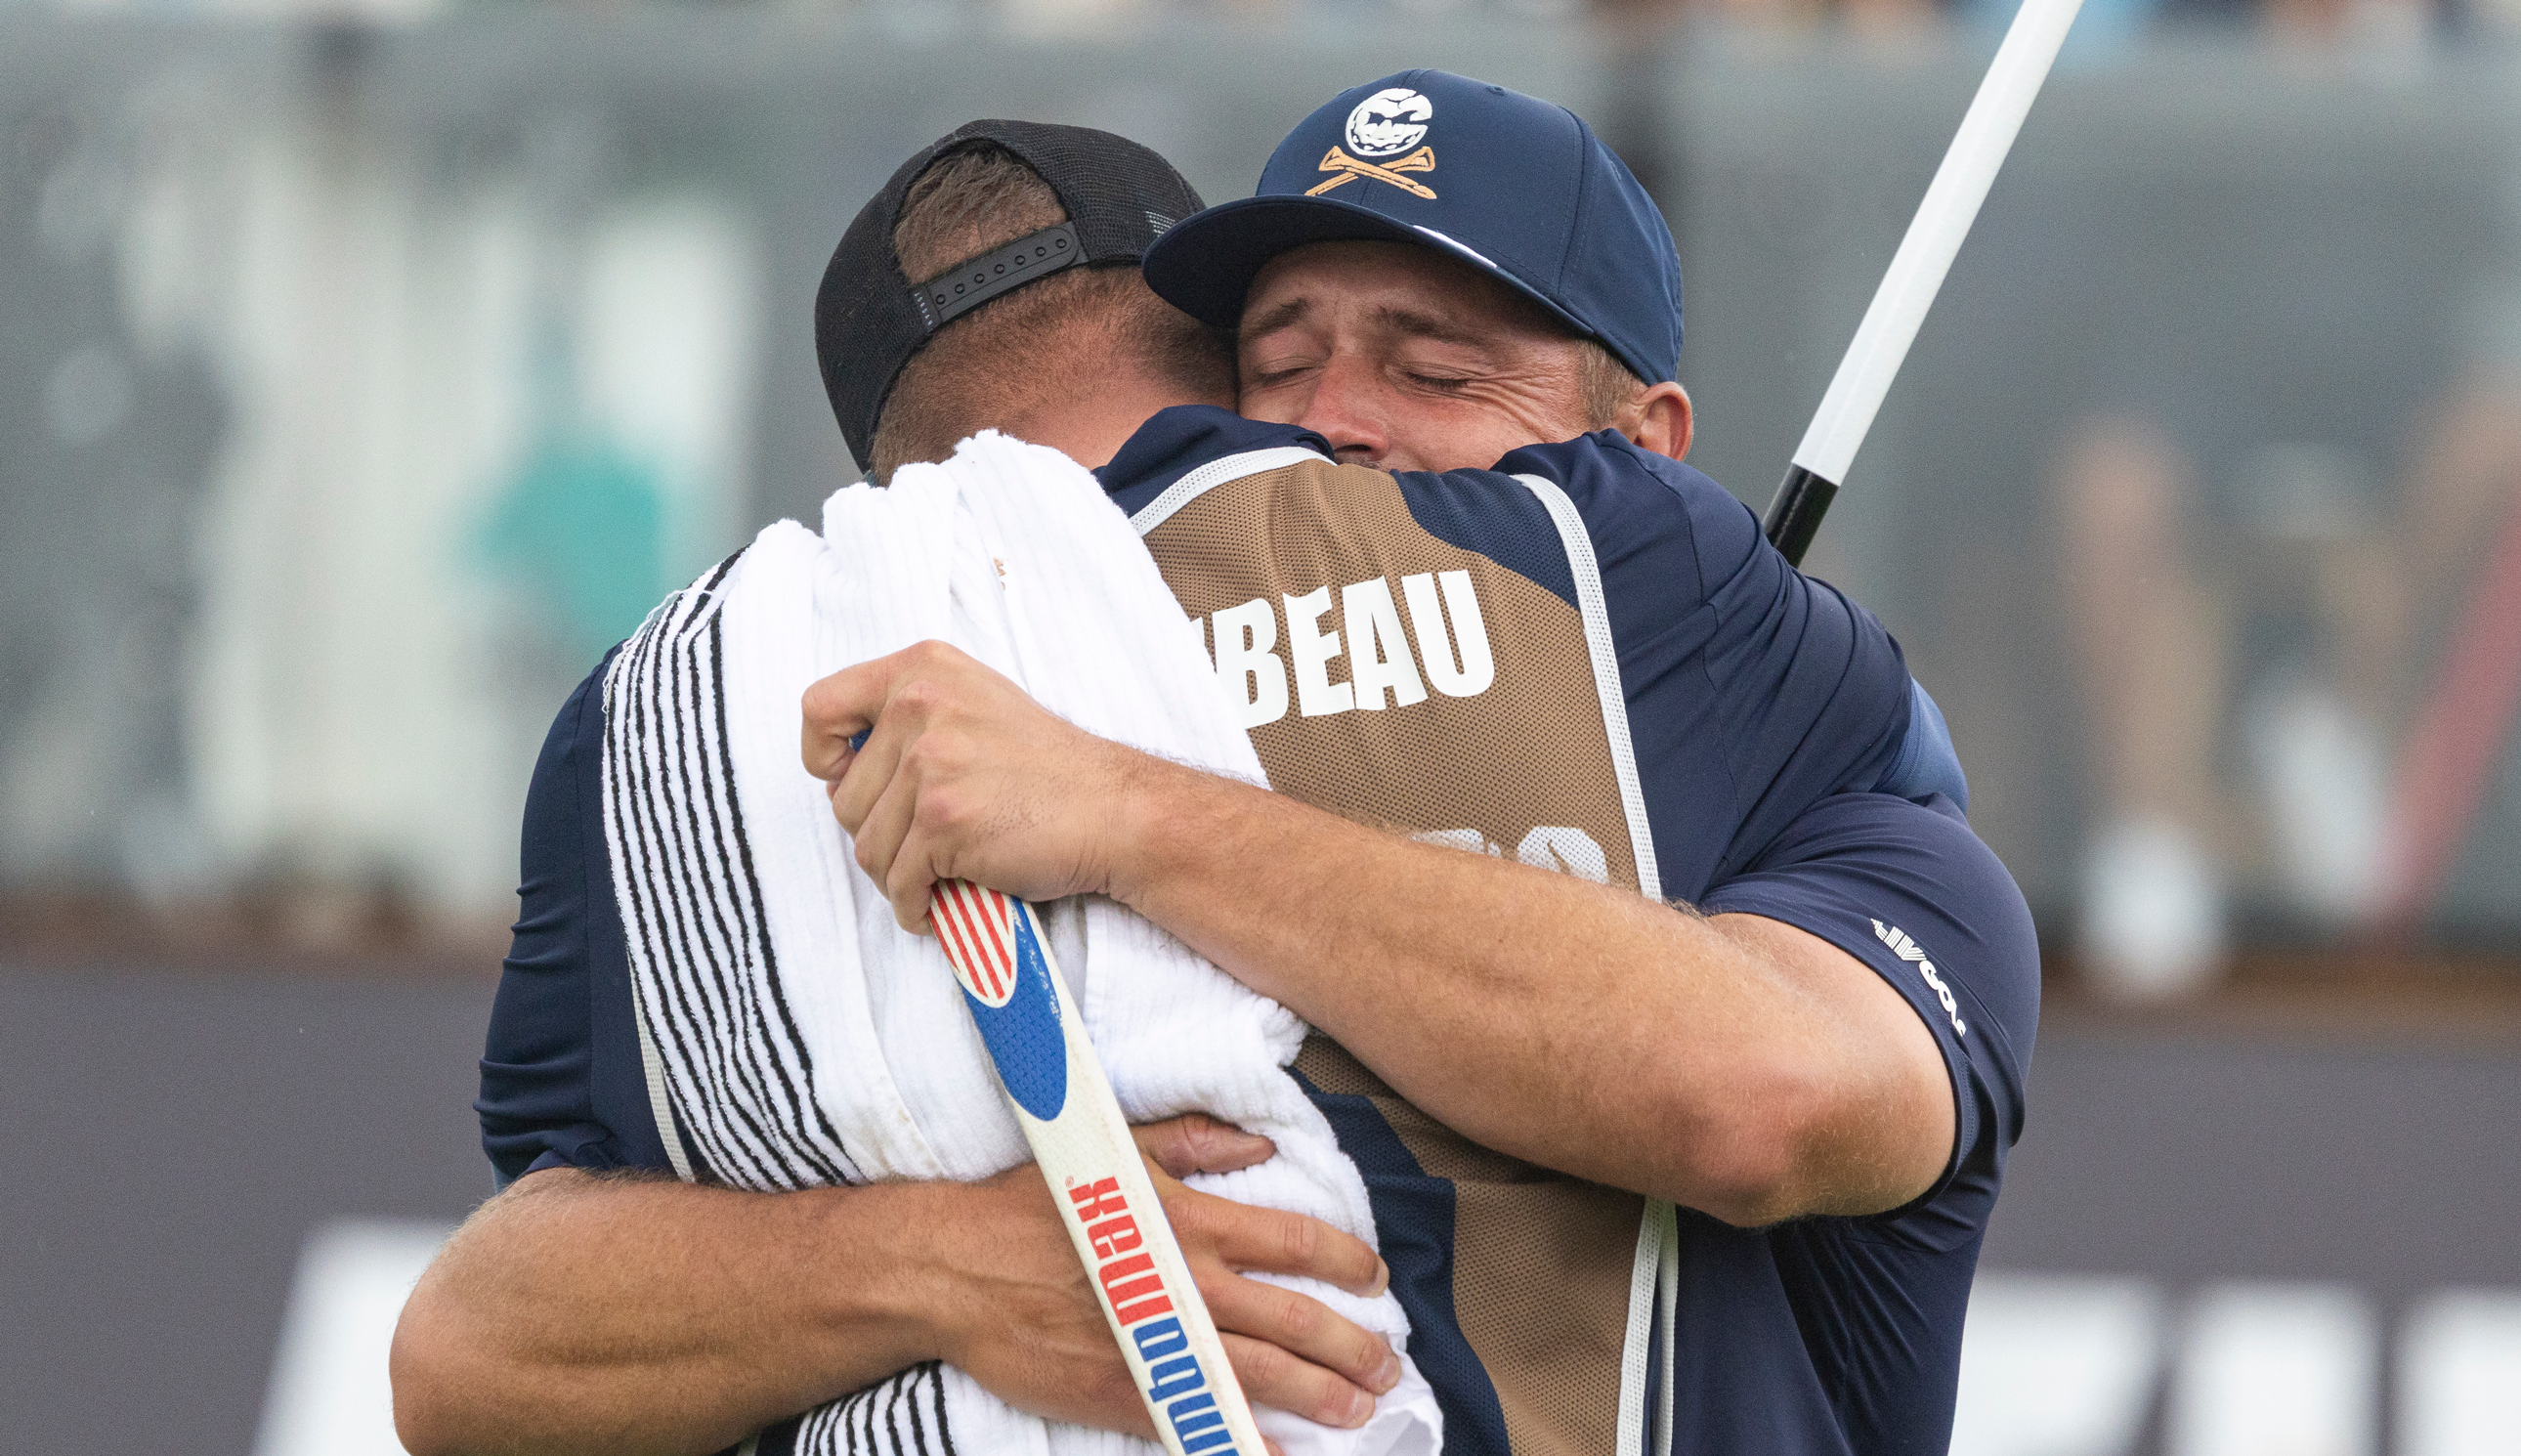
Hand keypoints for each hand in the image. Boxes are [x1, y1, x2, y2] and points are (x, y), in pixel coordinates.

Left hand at [801, 641, 1154, 930]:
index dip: (823, 756)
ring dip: (898, 876)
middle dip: (878, 834)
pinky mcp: (942, 819)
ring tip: (936, 875)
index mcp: (921, 669)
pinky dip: (915, 906)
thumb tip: (840, 769)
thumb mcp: (974, 703)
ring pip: (867, 848)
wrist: (1114, 810)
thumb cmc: (1048, 767)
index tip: (850, 781)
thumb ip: (910, 716)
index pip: (818, 707)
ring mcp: (929, 762)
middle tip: (923, 844)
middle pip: (843, 799)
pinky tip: (938, 904)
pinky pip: (898, 883)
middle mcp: (918, 705)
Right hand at [923, 1113, 1400, 1437]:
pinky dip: (1246, 1443)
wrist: (953, 1270)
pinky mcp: (1124, 1392)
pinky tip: (1281, 1455)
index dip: (1348, 1260)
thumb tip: (1261, 1146)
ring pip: (1263, 1376)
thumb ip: (1194, 1143)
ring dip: (1322, 1396)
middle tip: (1388, 1365)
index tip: (1376, 1278)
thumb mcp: (1115, 1151)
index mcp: (1189, 1221)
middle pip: (1296, 1321)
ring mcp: (1157, 1343)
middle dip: (1353, 1346)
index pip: (1295, 1241)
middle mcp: (1185, 1284)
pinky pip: (1200, 1422)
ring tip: (1359, 1409)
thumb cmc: (1029, 1205)